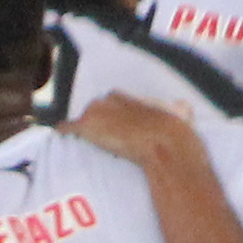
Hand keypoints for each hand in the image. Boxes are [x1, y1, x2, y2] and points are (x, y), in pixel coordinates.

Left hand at [57, 91, 206, 173]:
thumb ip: (180, 109)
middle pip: (98, 107)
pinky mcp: (88, 127)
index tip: (118, 124)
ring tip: (88, 140)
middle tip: (106, 136)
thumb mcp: (184, 115)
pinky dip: (64, 129)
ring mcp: (99, 113)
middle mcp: (114, 99)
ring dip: (86, 128)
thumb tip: (183, 106)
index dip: (115, 113)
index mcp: (134, 96)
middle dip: (100, 120)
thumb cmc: (177, 134)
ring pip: (86, 117)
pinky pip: (69, 126)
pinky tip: (58, 131)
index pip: (115, 98)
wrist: (165, 146)